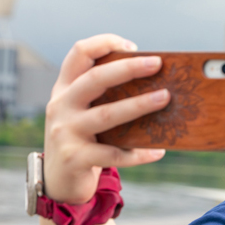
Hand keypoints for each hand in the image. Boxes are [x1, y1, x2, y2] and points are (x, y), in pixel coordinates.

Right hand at [43, 34, 169, 203]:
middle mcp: (61, 106)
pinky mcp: (76, 158)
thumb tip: (155, 83)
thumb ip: (104, 97)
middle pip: (94, 79)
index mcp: (65, 89)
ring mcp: (66, 132)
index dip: (104, 43)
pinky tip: (160, 151)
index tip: (132, 46)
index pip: (79, 54)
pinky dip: (139, 153)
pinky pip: (114, 154)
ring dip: (139, 105)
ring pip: (107, 115)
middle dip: (127, 68)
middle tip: (157, 63)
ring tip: (166, 98)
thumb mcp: (84, 113)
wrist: (59, 181)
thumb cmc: (83, 140)